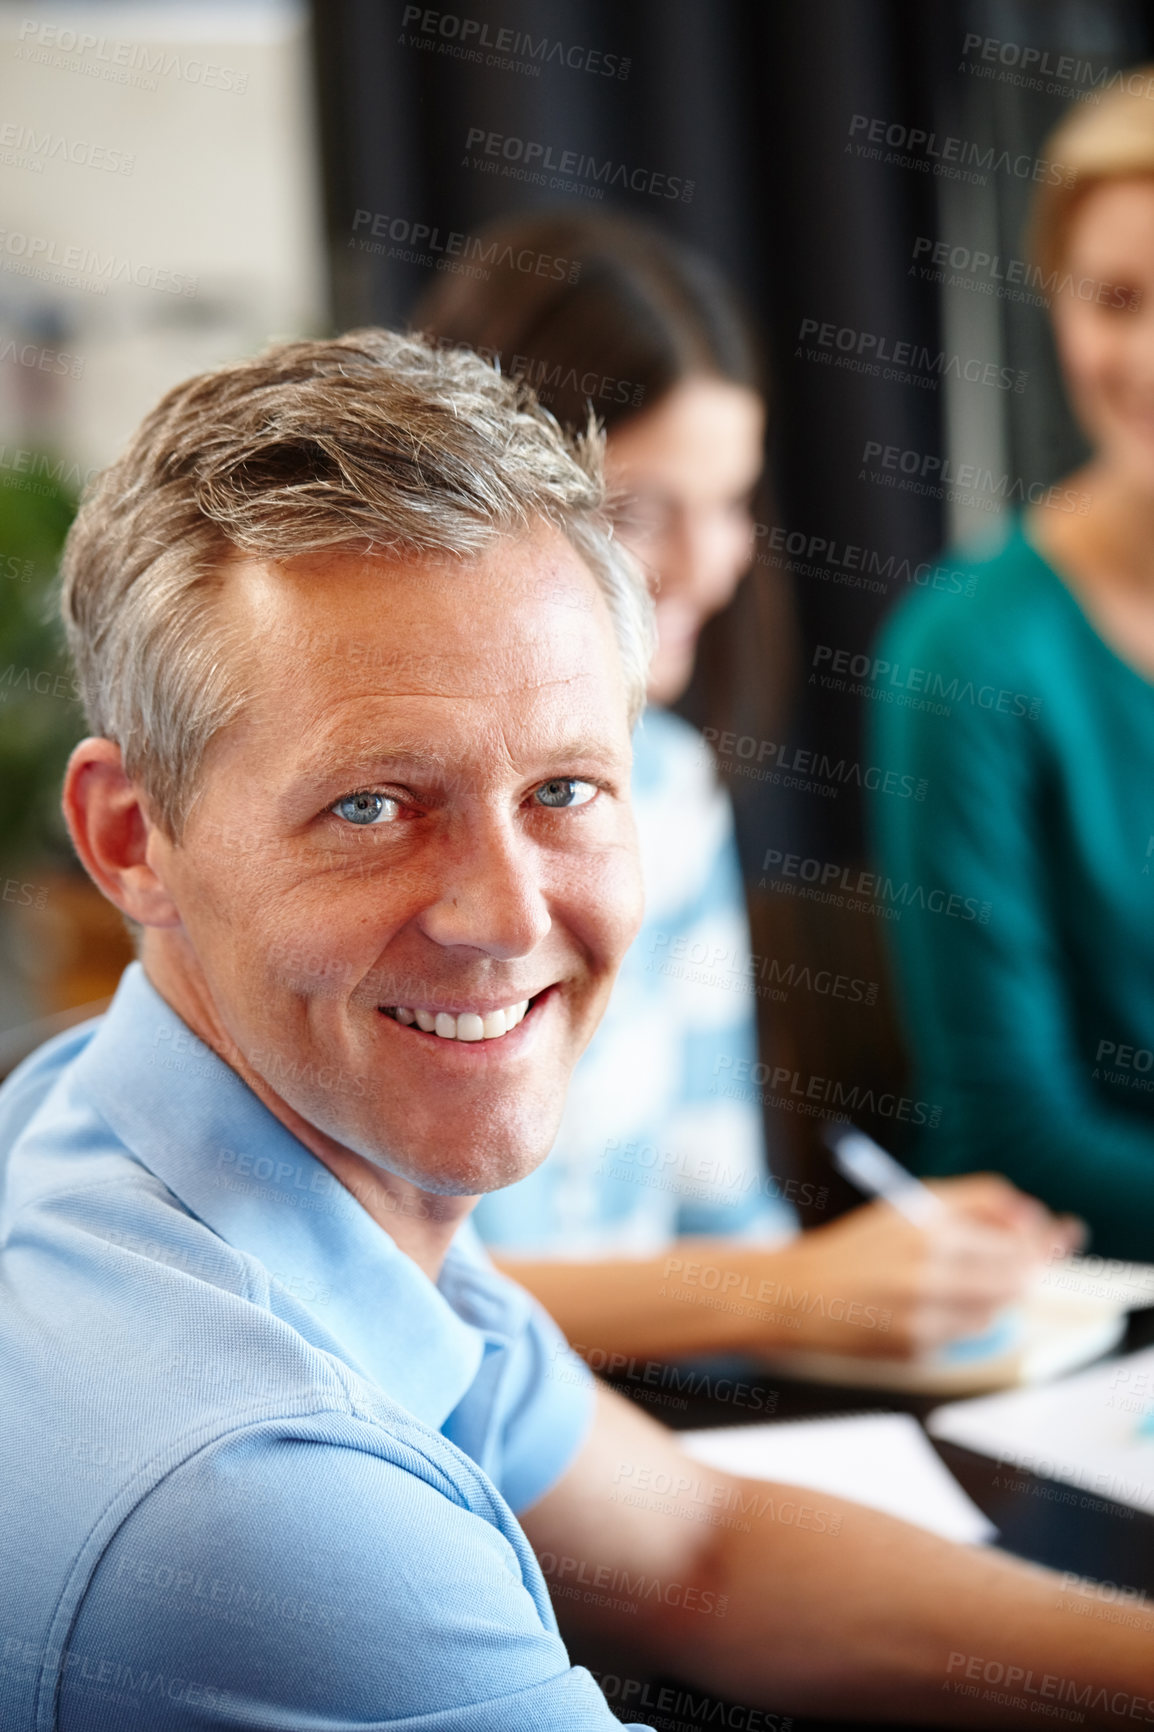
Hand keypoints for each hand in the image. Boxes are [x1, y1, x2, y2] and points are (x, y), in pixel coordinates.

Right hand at [759, 1175, 1083, 1358]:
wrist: (796, 1296)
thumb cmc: (856, 1249)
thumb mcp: (908, 1208)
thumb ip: (972, 1204)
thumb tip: (1032, 1219)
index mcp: (926, 1225)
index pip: (1012, 1225)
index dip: (1041, 1233)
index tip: (1056, 1233)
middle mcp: (928, 1269)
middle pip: (1016, 1272)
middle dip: (1025, 1269)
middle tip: (1023, 1264)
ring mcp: (924, 1314)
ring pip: (997, 1309)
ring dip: (993, 1298)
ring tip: (957, 1286)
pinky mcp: (917, 1349)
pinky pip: (966, 1336)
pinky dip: (960, 1322)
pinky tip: (928, 1310)